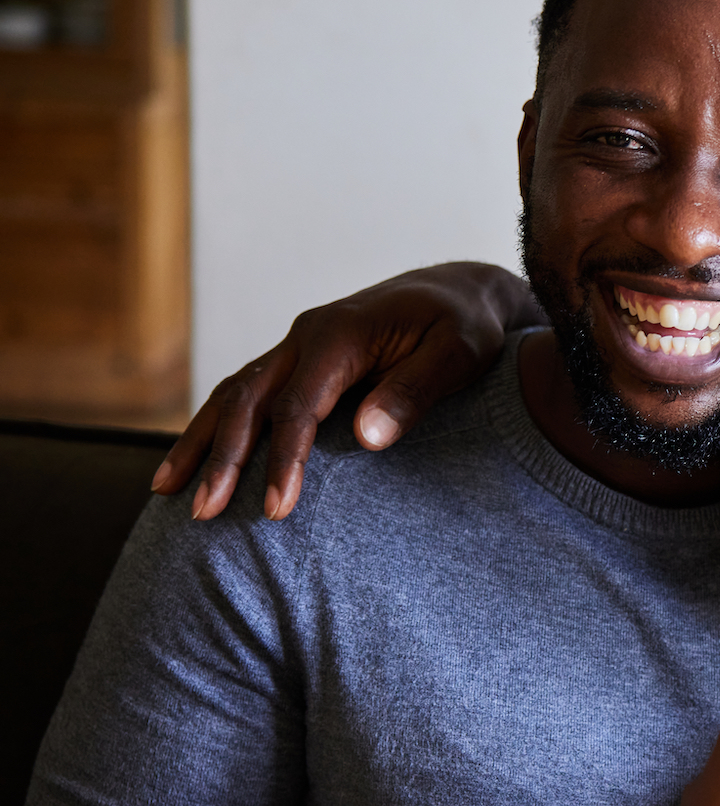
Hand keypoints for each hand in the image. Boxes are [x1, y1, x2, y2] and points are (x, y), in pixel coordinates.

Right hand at [154, 262, 538, 520]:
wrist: (459, 292)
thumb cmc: (465, 325)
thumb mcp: (458, 353)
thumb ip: (414, 390)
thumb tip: (367, 437)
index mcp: (339, 334)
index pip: (298, 406)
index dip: (284, 459)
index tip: (276, 509)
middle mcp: (306, 336)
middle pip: (248, 400)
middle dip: (222, 458)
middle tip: (202, 513)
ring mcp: (297, 347)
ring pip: (234, 394)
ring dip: (201, 442)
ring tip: (169, 492)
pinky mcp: (300, 361)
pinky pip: (247, 394)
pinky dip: (217, 426)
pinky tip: (197, 460)